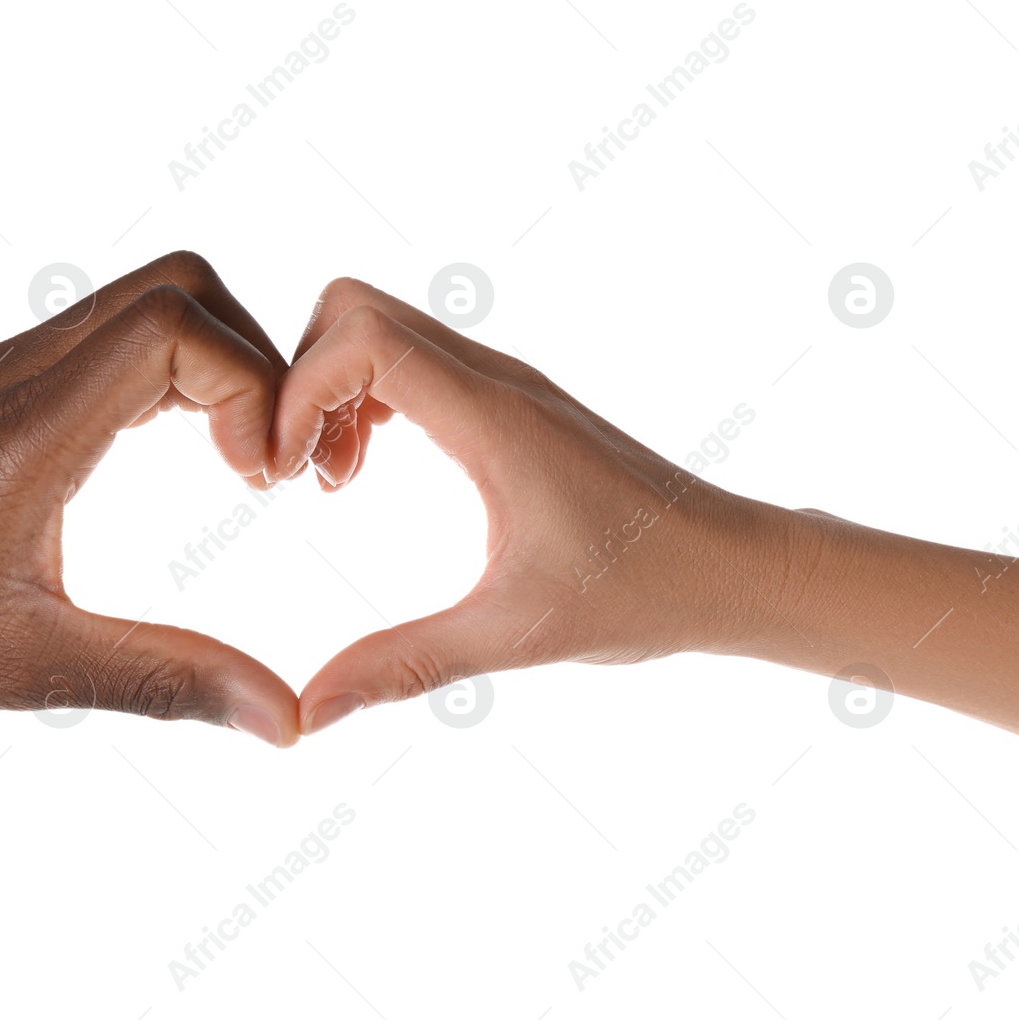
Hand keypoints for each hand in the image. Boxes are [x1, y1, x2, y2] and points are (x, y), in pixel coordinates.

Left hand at [0, 252, 299, 781]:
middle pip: (177, 286)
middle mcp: (18, 373)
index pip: (173, 326)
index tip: (259, 480)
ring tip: (237, 463)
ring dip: (218, 361)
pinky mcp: (4, 381)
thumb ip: (163, 683)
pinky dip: (177, 369)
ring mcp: (7, 367)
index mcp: (27, 432)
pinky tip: (187, 450)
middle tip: (262, 464)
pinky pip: (116, 329)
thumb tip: (285, 721)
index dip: (248, 384)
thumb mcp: (29, 671)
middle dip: (251, 360)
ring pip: (149, 296)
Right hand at [273, 278, 773, 733]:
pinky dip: (365, 398)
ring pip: (379, 326)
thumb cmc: (645, 592)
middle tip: (296, 473)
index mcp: (494, 418)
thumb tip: (311, 711)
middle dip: (301, 378)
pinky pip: (410, 360)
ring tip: (329, 481)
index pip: (362, 337)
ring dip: (331, 390)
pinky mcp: (507, 401)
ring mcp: (503, 383)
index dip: (298, 390)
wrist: (734, 567)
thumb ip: (406, 665)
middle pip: (355, 308)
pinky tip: (366, 473)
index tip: (284, 475)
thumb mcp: (515, 635)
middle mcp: (495, 379)